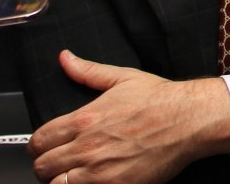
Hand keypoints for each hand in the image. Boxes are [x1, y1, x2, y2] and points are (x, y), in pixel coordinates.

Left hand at [30, 50, 229, 183]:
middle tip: (60, 165)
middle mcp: (87, 146)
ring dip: (61, 181)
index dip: (38, 146)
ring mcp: (99, 171)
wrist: (190, 120)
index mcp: (85, 119)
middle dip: (47, 166)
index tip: (46, 148)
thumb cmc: (161, 100)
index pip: (39, 140)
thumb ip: (88, 71)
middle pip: (42, 167)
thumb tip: (65, 59)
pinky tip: (91, 181)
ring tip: (73, 176)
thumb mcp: (123, 79)